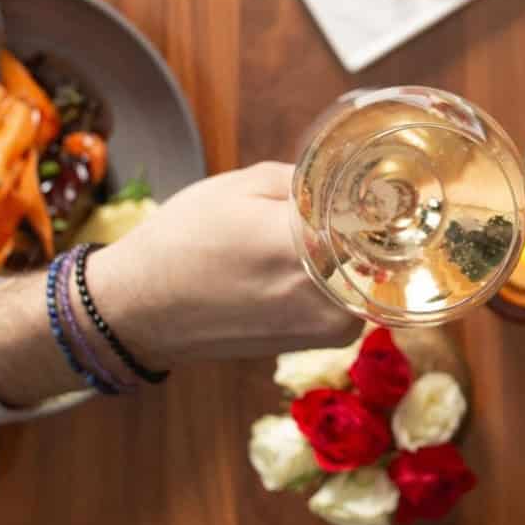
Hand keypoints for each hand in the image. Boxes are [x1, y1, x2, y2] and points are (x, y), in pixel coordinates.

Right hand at [0, 162, 356, 407]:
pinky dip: (337, 280)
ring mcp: (326, 327)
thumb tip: (347, 184)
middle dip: (371, 224)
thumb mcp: (239, 187)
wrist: (139, 312)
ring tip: (323, 232)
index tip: (384, 180)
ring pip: (367, 275)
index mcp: (305, 246)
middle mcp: (325, 294)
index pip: (375, 212)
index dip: (381, 194)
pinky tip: (309, 263)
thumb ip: (304, 181)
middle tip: (363, 201)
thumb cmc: (182, 241)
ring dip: (353, 254)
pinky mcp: (318, 343)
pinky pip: (348, 299)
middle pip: (380, 246)